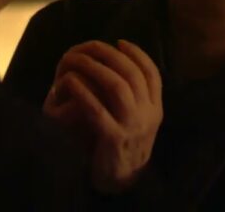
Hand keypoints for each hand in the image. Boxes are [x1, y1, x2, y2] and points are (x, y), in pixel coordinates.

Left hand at [43, 40, 162, 193]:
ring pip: (117, 87)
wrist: (122, 182)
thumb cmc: (123, 144)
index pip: (152, 74)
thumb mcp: (138, 119)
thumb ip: (134, 96)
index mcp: (156, 109)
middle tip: (92, 45)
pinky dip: (82, 92)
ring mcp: (132, 127)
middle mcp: (148, 116)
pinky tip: (68, 82)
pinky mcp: (112, 139)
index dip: (138, 54)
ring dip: (95, 68)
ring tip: (77, 58)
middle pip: (132, 75)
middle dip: (110, 55)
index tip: (120, 42)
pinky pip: (96, 110)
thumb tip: (119, 63)